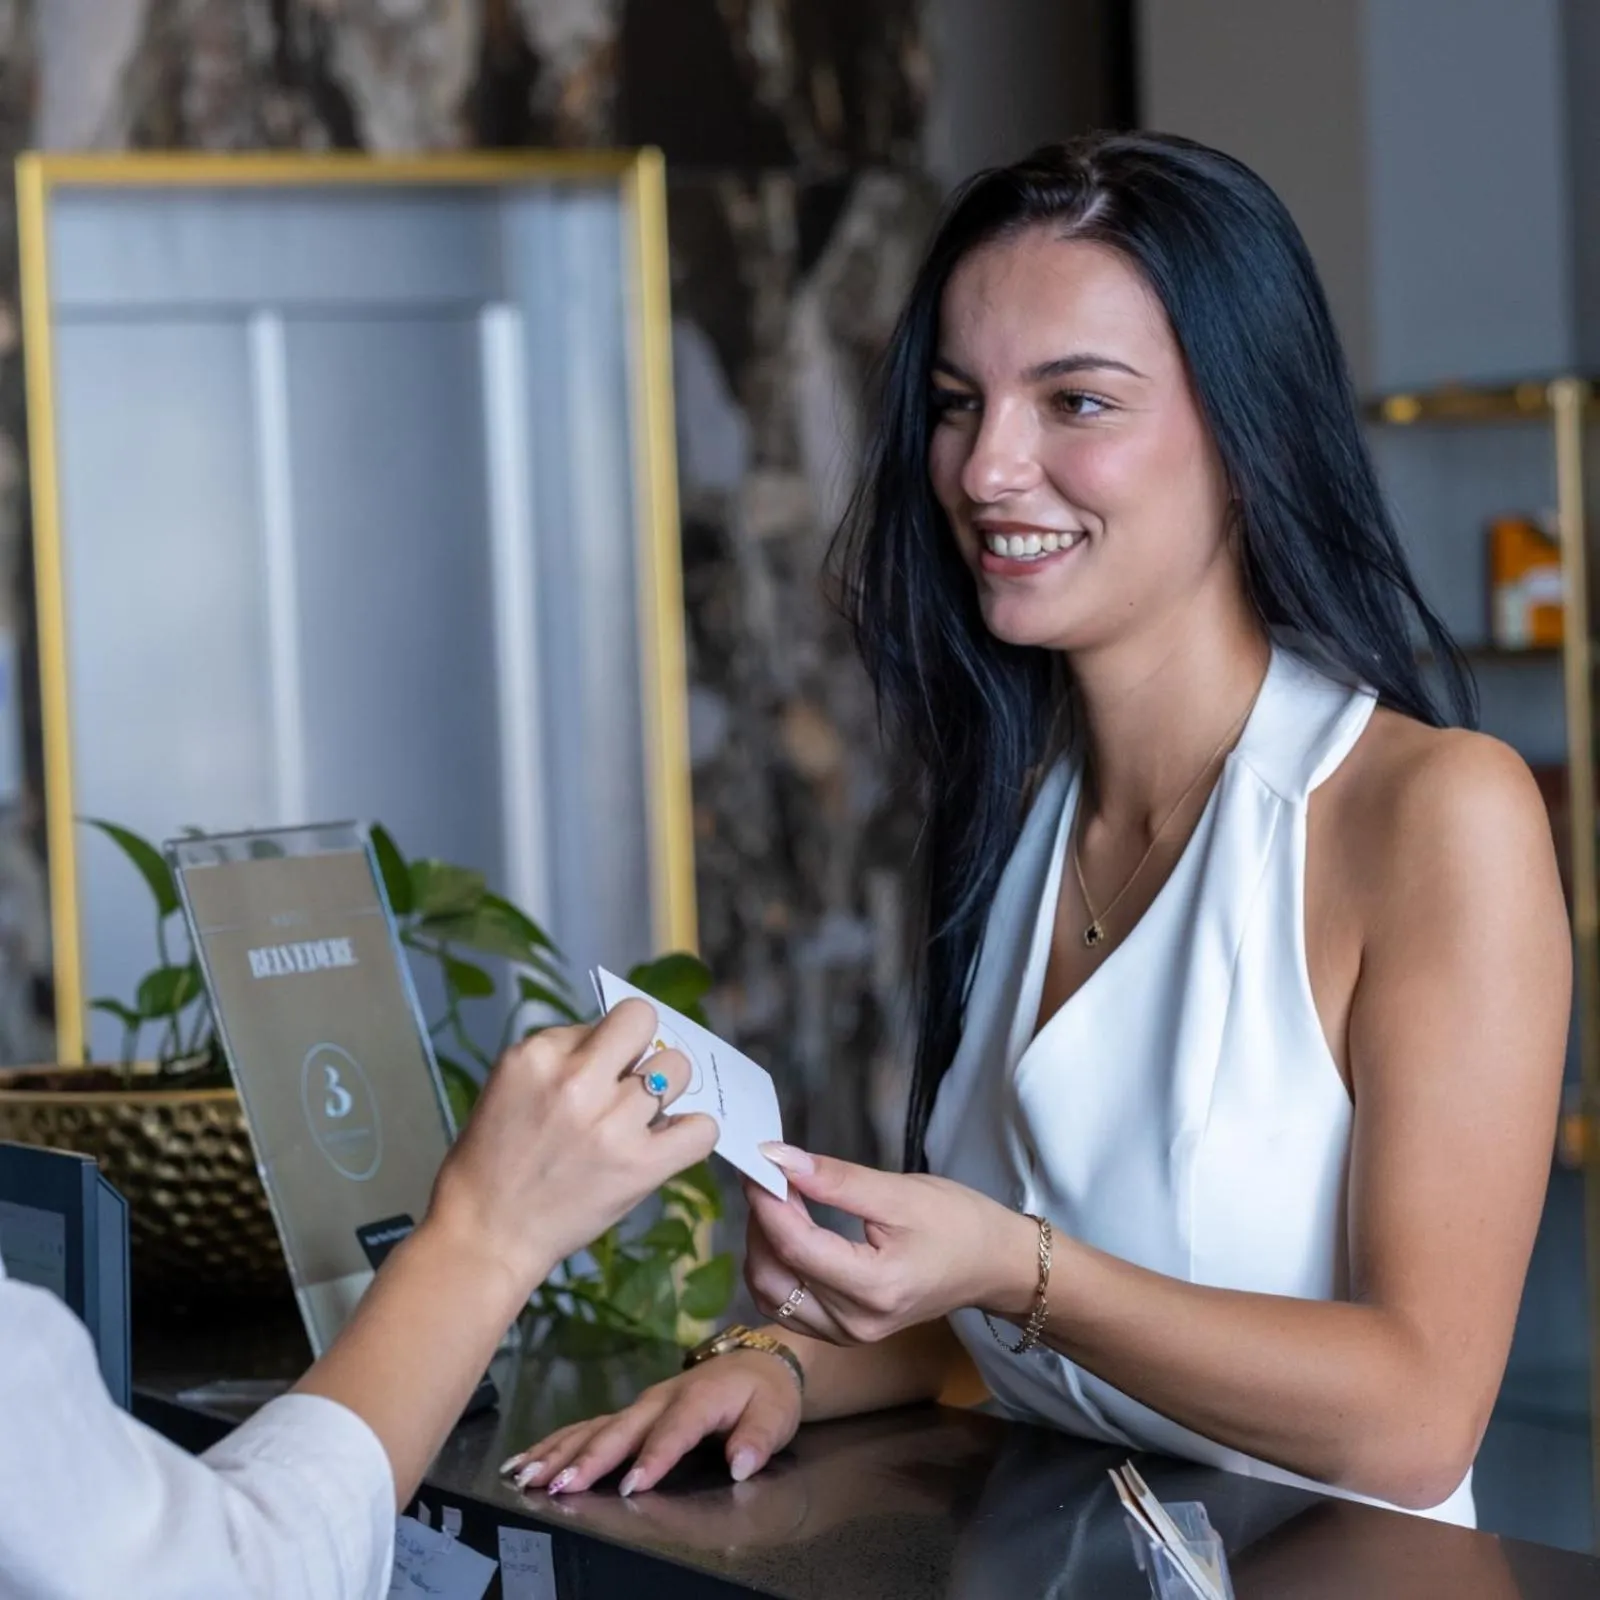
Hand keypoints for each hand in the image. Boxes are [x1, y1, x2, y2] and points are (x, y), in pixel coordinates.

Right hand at [424, 1000, 717, 1300]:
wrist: (486, 1232)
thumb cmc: (492, 1157)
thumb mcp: (511, 1083)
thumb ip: (563, 1056)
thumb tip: (620, 1046)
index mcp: (537, 1055)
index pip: (604, 1018)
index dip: (605, 1044)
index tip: (595, 1072)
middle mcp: (578, 1079)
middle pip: (643, 1020)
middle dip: (641, 1048)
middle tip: (627, 1084)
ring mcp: (613, 1122)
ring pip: (678, 1068)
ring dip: (665, 1090)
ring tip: (641, 1117)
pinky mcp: (640, 1165)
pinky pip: (702, 1129)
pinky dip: (692, 1132)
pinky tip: (669, 1142)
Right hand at [501, 1350, 802, 1496]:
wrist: (759, 1361)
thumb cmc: (767, 1392)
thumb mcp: (776, 1414)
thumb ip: (758, 1438)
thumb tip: (742, 1463)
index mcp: (699, 1397)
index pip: (674, 1430)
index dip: (655, 1457)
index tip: (634, 1484)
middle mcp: (661, 1399)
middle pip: (621, 1429)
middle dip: (590, 1457)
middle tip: (560, 1484)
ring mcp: (641, 1405)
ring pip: (595, 1428)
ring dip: (561, 1452)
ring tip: (528, 1475)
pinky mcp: (629, 1413)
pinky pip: (587, 1427)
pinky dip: (555, 1443)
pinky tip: (525, 1460)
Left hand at [742, 1145, 1035, 1344]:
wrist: (992, 1266)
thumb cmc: (958, 1223)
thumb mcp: (900, 1192)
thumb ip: (837, 1179)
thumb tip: (778, 1157)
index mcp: (874, 1288)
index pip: (797, 1247)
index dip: (767, 1203)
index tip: (755, 1163)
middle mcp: (854, 1323)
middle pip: (774, 1275)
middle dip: (759, 1223)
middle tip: (765, 1177)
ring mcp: (846, 1335)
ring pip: (772, 1295)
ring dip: (761, 1245)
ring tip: (774, 1201)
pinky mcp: (842, 1334)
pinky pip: (787, 1304)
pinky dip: (775, 1266)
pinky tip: (786, 1231)